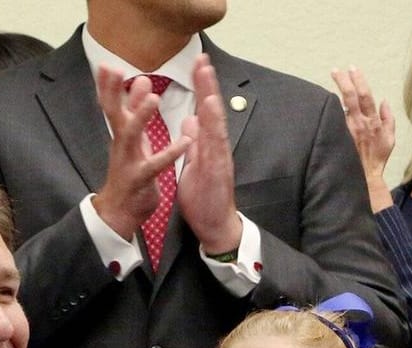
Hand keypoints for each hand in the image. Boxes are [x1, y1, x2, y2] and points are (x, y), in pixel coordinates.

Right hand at [91, 64, 192, 240]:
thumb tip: (142, 82)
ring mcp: (128, 161)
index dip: (109, 85)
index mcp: (121, 133)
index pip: (112, 104)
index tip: (107, 64)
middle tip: (113, 70)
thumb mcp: (132, 140)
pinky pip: (155, 165)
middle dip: (112, 92)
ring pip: (131, 136)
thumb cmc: (129, 172)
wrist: (120, 212)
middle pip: (113, 114)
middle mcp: (121, 144)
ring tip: (154, 99)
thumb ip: (136, 111)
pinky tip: (184, 143)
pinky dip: (169, 153)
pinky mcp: (141, 179)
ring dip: (141, 117)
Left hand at [177, 54, 241, 254]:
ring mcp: (220, 159)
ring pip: (217, 126)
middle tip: (202, 58)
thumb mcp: (194, 164)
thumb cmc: (204, 197)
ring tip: (207, 78)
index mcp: (208, 144)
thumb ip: (194, 142)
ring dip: (213, 101)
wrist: (215, 226)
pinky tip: (210, 113)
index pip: (204, 110)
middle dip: (207, 84)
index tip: (196, 63)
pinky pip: (216, 148)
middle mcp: (216, 147)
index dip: (200, 87)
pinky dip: (214, 129)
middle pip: (213, 111)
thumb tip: (191, 119)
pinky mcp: (219, 172)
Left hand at [331, 66, 395, 210]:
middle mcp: (359, 122)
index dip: (358, 80)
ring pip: (340, 106)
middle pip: (350, 96)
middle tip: (335, 70)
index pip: (364, 95)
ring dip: (336, 91)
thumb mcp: (390, 139)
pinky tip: (323, 101)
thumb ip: (388, 119)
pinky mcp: (339, 136)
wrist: (365, 177)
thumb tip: (383, 101)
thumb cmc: (377, 158)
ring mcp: (347, 129)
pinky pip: (335, 119)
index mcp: (372, 120)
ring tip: (331, 78)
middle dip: (343, 81)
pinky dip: (330, 108)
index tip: (351, 68)